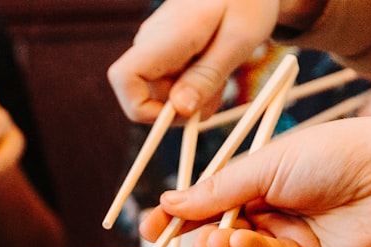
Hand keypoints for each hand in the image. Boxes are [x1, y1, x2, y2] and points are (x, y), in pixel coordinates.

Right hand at [107, 0, 280, 121]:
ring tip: (220, 73)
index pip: (123, 78)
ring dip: (192, 98)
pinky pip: (171, 85)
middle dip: (183, 107)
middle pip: (147, 97)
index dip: (142, 107)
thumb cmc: (246, 2)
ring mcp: (154, 49)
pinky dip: (193, 89)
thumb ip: (206, 76)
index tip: (180, 111)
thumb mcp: (238, 41)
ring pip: (162, 95)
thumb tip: (179, 110)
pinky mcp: (163, 54)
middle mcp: (150, 43)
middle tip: (219, 89)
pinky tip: (213, 70)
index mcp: (165, 36)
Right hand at [140, 113, 370, 246]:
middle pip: (219, 234)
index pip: (209, 202)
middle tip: (171, 241)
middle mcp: (272, 212)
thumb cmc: (335, 154)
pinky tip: (244, 241)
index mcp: (260, 181)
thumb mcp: (267, 164)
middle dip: (193, 238)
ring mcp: (290, 241)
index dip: (179, 216)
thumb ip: (218, 189)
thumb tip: (170, 203)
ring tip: (217, 239)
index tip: (149, 229)